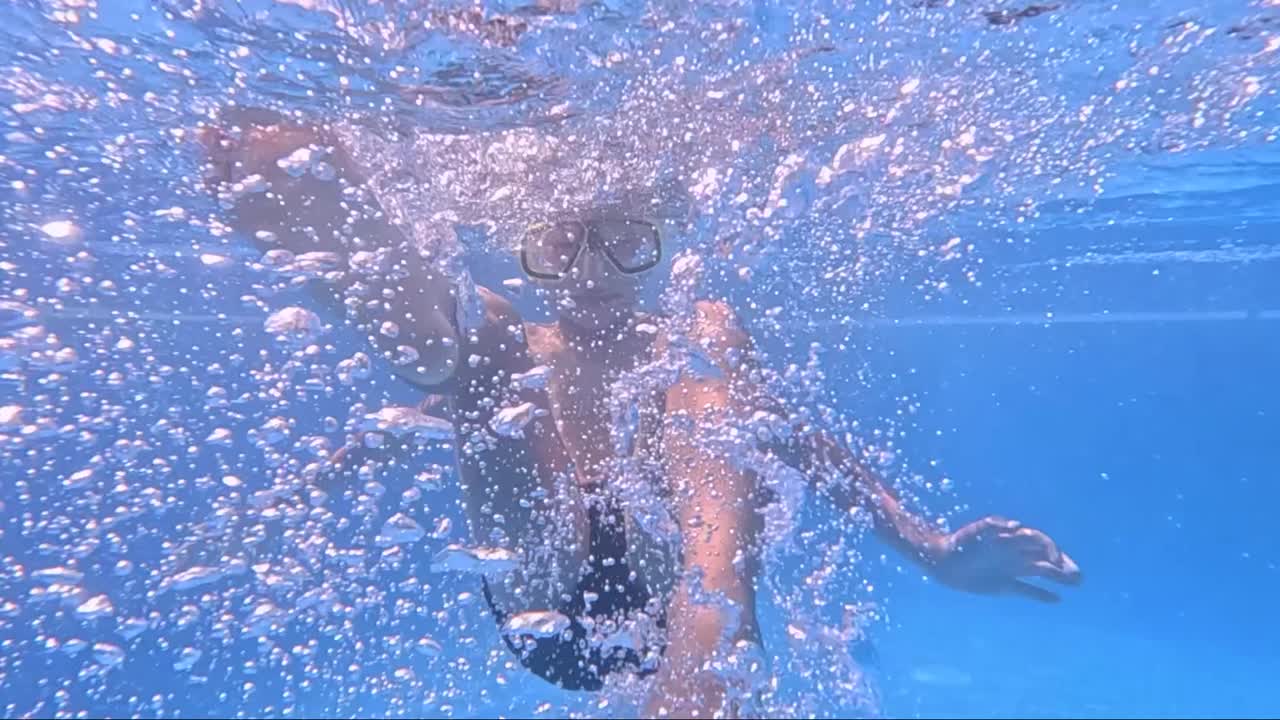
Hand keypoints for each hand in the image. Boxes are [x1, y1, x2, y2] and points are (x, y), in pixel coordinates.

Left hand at [931, 516, 1081, 602]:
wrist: (943, 561)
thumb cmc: (960, 543)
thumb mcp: (976, 532)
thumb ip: (995, 526)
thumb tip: (1017, 526)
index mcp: (1011, 539)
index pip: (1040, 542)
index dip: (1051, 550)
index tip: (1056, 562)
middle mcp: (1015, 553)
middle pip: (1046, 558)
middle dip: (1063, 565)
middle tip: (1079, 576)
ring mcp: (1012, 569)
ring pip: (1041, 573)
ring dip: (1059, 578)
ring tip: (1077, 583)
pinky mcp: (1005, 585)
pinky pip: (1027, 590)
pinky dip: (1042, 594)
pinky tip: (1057, 599)